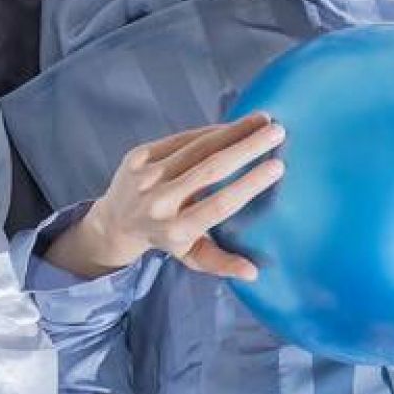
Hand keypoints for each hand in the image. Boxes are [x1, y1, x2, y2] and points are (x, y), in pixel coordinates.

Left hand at [46, 116, 285, 283]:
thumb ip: (220, 263)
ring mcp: (145, 177)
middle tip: (279, 132)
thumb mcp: (190, 255)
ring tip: (262, 119)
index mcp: (176, 230)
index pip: (219, 205)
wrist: (114, 221)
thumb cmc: (165, 237)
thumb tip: (253, 273)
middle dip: (247, 148)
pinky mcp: (137, 157)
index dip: (249, 185)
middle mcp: (158, 203)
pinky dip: (208, 131)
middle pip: (210, 170)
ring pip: (196, 148)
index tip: (278, 166)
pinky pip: (180, 139)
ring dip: (232, 131)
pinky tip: (233, 124)